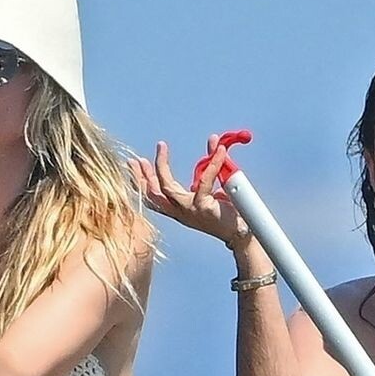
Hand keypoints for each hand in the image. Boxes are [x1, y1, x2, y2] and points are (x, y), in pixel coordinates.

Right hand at [130, 137, 249, 247]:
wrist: (240, 234)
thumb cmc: (227, 213)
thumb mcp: (214, 186)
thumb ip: (211, 164)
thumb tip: (213, 140)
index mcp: (179, 209)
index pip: (155, 196)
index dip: (144, 180)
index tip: (139, 163)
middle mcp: (180, 211)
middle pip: (153, 194)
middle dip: (141, 175)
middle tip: (134, 159)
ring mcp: (190, 210)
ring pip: (167, 188)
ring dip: (160, 166)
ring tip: (160, 148)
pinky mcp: (204, 207)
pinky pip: (205, 181)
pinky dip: (213, 163)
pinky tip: (218, 150)